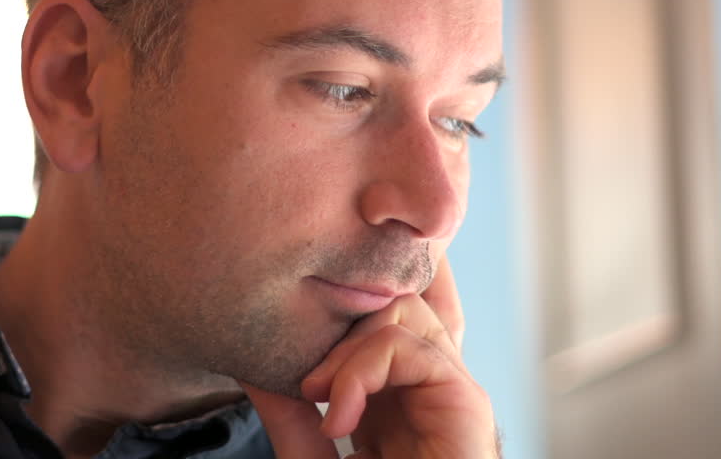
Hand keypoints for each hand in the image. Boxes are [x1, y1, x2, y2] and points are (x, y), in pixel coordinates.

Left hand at [241, 256, 499, 457]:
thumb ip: (290, 418)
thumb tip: (254, 366)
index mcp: (393, 395)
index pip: (368, 319)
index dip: (327, 323)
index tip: (286, 364)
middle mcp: (424, 385)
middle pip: (388, 301)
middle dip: (338, 325)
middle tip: (305, 385)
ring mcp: (448, 388)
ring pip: (401, 310)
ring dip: (348, 346)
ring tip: (321, 398)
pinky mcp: (465, 400)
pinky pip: (410, 347)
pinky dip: (362, 370)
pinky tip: (339, 416)